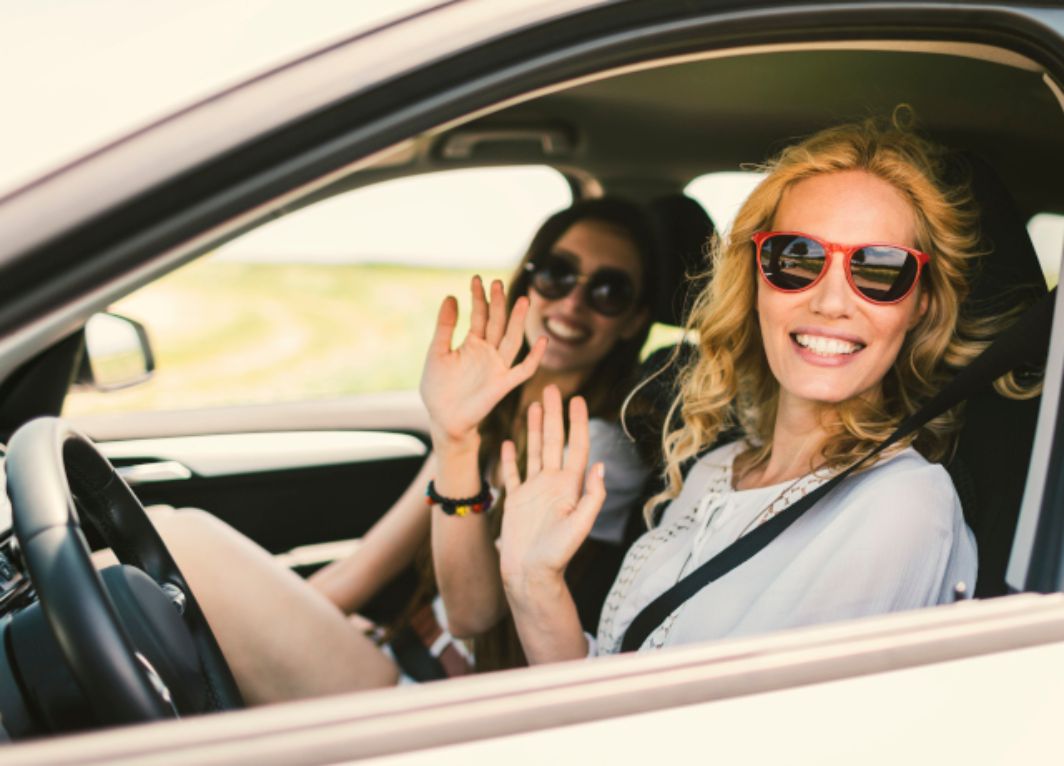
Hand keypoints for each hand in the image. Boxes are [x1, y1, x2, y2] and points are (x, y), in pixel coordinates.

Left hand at [420, 276, 546, 446]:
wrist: (443, 419)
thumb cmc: (437, 388)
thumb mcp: (437, 353)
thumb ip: (445, 327)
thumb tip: (451, 297)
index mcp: (472, 344)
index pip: (480, 315)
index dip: (479, 298)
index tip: (477, 279)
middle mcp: (488, 352)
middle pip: (498, 323)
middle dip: (499, 304)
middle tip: (498, 283)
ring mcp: (497, 367)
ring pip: (512, 340)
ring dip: (517, 322)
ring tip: (523, 300)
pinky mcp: (504, 384)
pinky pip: (524, 369)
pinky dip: (534, 357)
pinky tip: (541, 341)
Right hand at [498, 386, 605, 589]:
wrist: (530, 576)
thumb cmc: (556, 556)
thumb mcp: (579, 526)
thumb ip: (591, 496)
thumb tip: (600, 465)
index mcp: (569, 487)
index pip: (575, 447)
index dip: (576, 423)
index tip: (576, 399)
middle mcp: (552, 484)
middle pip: (553, 441)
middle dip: (553, 415)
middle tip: (551, 389)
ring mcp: (534, 491)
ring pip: (534, 452)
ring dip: (533, 429)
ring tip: (533, 405)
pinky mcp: (516, 501)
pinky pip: (513, 474)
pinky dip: (511, 458)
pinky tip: (509, 442)